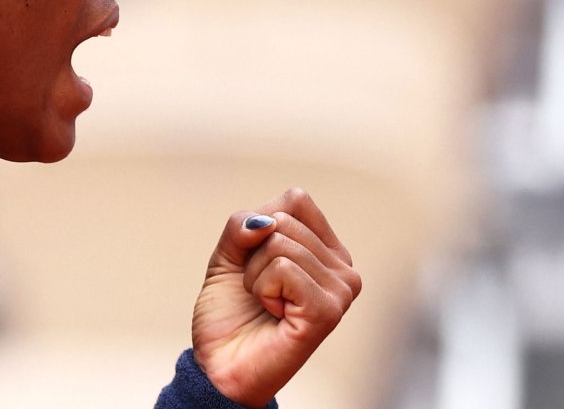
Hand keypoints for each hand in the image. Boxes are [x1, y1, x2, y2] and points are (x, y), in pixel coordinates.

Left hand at [190, 188, 361, 406]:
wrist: (221, 364)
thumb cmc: (230, 314)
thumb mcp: (228, 256)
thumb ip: (240, 226)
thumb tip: (264, 221)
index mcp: (326, 249)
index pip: (296, 200)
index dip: (258, 226)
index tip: (255, 264)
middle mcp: (343, 267)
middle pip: (283, 218)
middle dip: (252, 253)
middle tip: (259, 291)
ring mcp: (341, 290)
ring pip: (279, 243)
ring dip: (254, 275)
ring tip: (266, 304)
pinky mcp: (328, 310)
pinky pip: (282, 268)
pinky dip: (262, 288)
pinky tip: (273, 314)